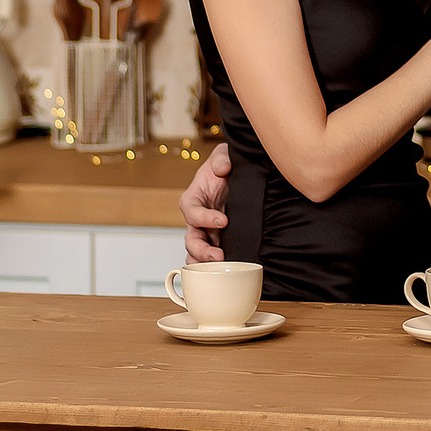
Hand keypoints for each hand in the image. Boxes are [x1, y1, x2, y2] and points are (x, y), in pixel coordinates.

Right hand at [181, 141, 229, 262]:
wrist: (239, 176)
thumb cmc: (226, 165)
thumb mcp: (223, 155)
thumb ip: (221, 158)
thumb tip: (222, 169)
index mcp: (193, 200)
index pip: (192, 212)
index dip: (204, 218)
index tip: (223, 220)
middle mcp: (197, 220)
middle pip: (191, 240)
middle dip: (202, 251)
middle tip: (219, 256)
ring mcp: (207, 233)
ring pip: (197, 254)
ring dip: (205, 264)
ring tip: (218, 270)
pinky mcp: (219, 241)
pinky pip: (210, 258)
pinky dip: (213, 268)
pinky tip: (224, 276)